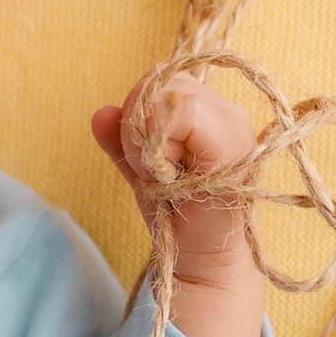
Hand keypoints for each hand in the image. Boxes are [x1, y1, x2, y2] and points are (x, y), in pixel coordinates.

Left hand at [91, 72, 259, 294]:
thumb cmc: (175, 214)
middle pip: (161, 79)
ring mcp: (235, 125)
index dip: (139, 110)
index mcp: (211, 109)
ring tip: (163, 173)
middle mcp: (229, 110)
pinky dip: (161, 144)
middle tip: (153, 168)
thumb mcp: (141, 168)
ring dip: (149, 137)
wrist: (199, 259)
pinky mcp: (232, 144)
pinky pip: (182, 111)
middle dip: (139, 122)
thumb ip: (121, 140)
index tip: (145, 156)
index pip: (161, 77)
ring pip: (167, 91)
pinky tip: (170, 175)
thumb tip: (100, 114)